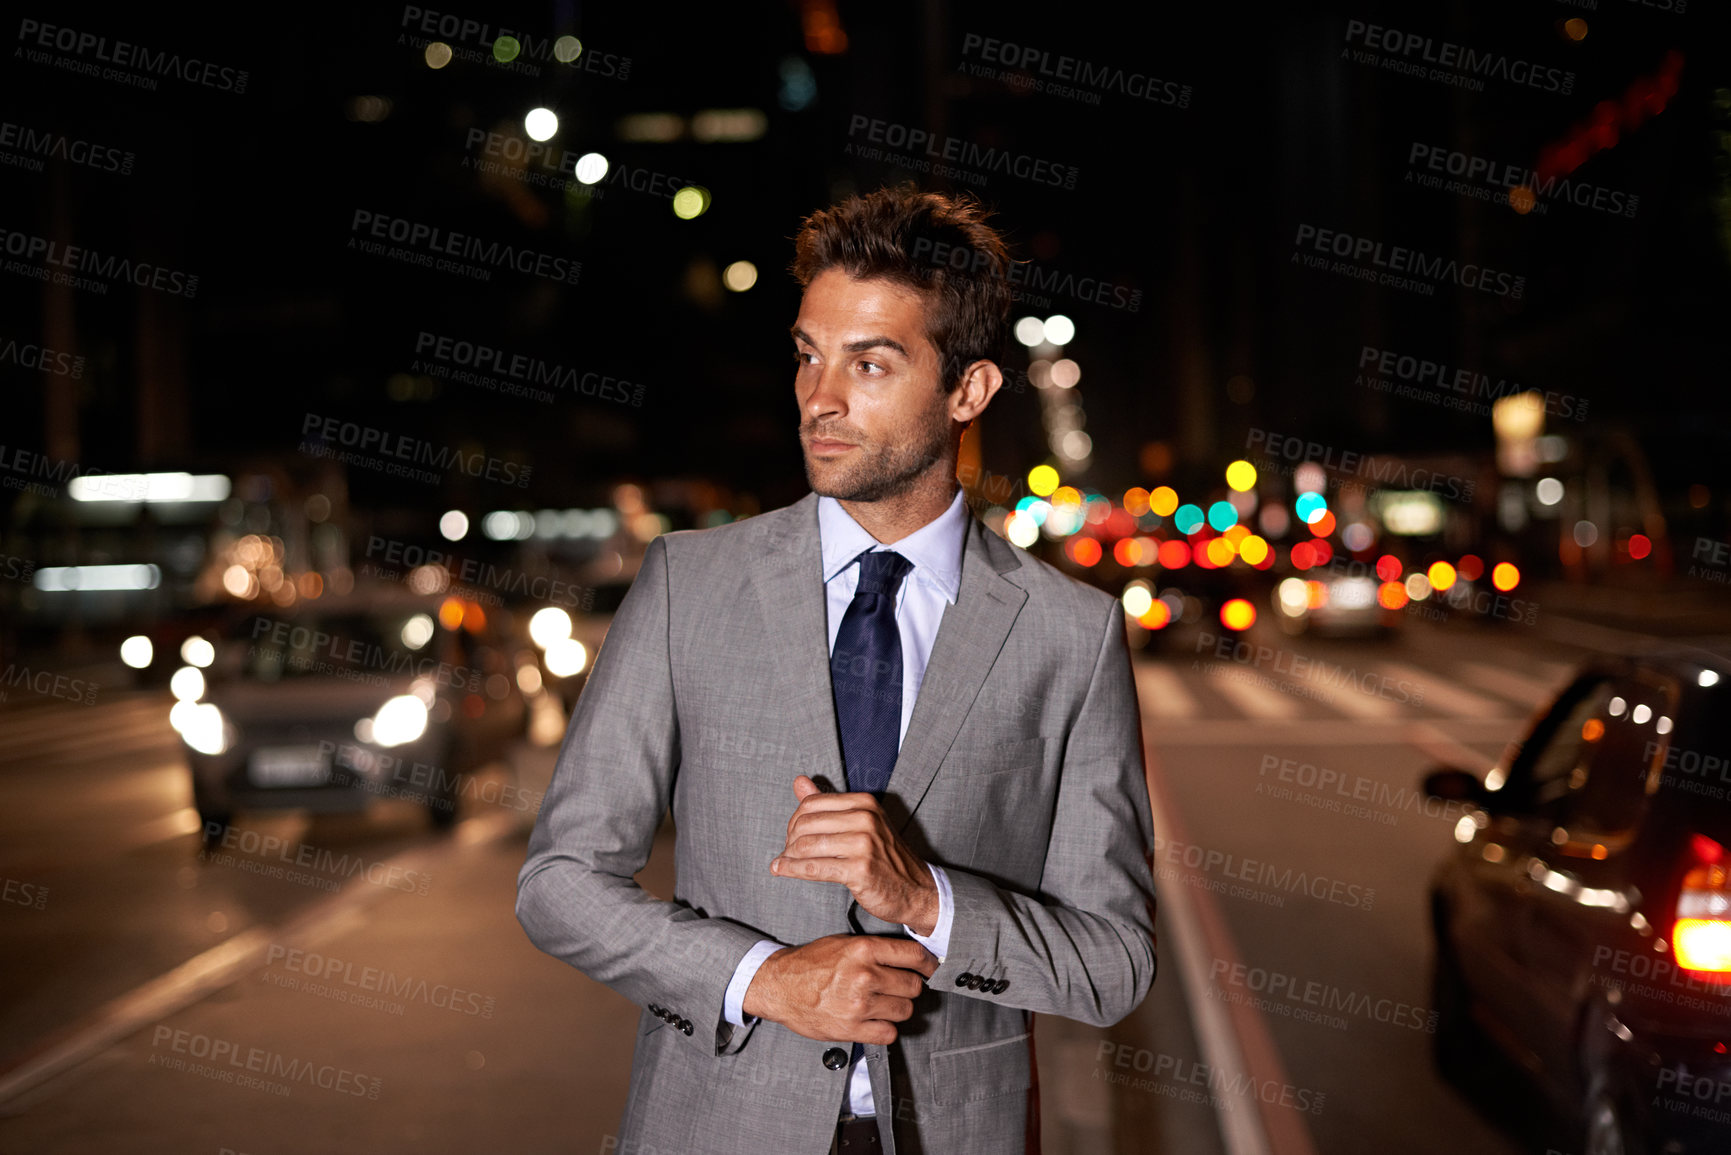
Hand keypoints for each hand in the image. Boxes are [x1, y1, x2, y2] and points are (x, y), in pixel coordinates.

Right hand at [741, 934, 937, 1043]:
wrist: (779, 986)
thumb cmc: (810, 963)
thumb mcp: (843, 943)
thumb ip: (875, 949)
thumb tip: (908, 958)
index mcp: (864, 949)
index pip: (914, 956)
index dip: (928, 964)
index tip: (930, 969)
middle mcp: (864, 976)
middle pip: (914, 986)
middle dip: (909, 988)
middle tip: (897, 988)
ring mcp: (859, 1004)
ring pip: (904, 1010)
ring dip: (897, 1009)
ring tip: (882, 1004)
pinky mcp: (852, 1029)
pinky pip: (889, 1033)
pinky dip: (885, 1029)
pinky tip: (874, 1020)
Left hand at [770, 776, 939, 933]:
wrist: (914, 888)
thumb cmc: (884, 857)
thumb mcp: (860, 822)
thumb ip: (827, 803)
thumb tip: (799, 781)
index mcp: (864, 803)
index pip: (812, 803)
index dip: (795, 820)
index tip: (792, 836)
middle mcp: (865, 819)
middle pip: (806, 824)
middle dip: (790, 840)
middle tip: (787, 853)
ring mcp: (864, 844)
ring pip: (807, 846)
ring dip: (788, 857)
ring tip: (783, 863)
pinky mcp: (859, 869)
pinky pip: (814, 867)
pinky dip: (792, 870)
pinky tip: (781, 870)